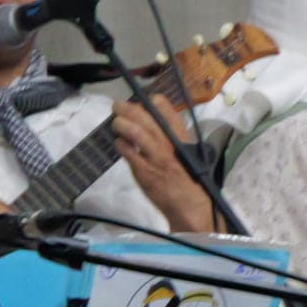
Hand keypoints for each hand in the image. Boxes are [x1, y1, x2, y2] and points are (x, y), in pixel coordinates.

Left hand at [111, 96, 214, 232]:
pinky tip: (118, 142)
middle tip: (117, 106)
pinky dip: (120, 144)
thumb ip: (174, 139)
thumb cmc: (191, 180)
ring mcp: (156, 157)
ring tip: (115, 122)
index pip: (168, 110)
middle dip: (128, 108)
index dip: (153, 102)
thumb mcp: (189, 153)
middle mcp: (169, 144)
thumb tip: (154, 125)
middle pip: (146, 117)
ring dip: (121, 123)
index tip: (143, 101)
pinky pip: (127, 152)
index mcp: (182, 138)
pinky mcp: (144, 171)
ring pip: (135, 131)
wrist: (189, 206)